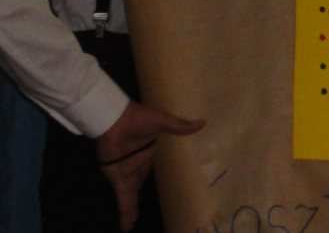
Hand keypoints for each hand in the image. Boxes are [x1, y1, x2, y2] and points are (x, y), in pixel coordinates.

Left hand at [95, 101, 204, 231]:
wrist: (114, 119)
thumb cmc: (137, 118)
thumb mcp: (162, 122)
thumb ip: (179, 126)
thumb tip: (203, 122)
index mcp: (147, 153)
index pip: (150, 168)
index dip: (153, 177)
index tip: (157, 185)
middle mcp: (136, 165)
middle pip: (138, 184)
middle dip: (137, 197)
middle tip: (140, 212)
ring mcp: (127, 172)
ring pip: (130, 196)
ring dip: (131, 210)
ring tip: (132, 224)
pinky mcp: (118, 178)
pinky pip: (123, 198)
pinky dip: (125, 211)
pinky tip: (127, 226)